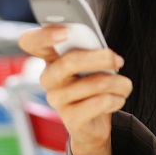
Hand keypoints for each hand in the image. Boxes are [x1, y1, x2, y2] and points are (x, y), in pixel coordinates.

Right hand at [18, 26, 131, 154]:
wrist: (95, 123)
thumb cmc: (92, 84)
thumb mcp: (91, 63)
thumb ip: (90, 50)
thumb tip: (104, 51)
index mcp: (51, 58)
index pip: (31, 42)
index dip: (44, 35)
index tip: (66, 32)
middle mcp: (48, 78)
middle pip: (69, 62)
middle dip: (100, 58)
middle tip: (118, 61)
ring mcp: (57, 100)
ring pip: (95, 83)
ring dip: (118, 83)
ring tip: (124, 85)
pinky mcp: (71, 119)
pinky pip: (101, 102)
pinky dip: (117, 99)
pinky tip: (116, 100)